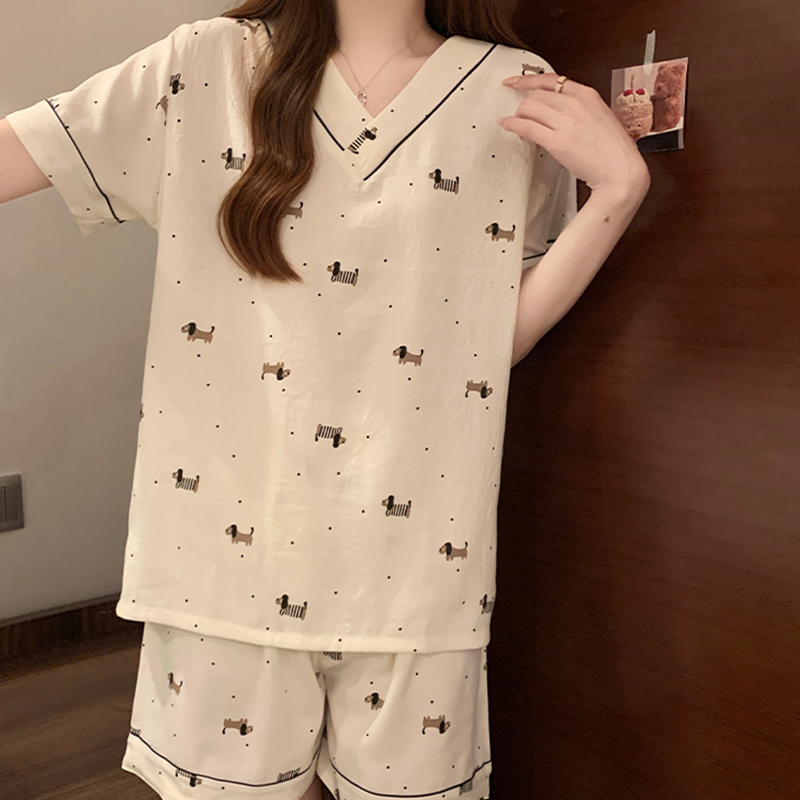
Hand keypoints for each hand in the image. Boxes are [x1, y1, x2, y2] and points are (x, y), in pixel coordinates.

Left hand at [497, 72, 649, 195]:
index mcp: (587, 95)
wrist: (620, 171)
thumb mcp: (600, 116)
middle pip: (536, 95)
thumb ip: (579, 108)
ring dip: (518, 116)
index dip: (528, 80)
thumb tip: (557, 110)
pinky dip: (512, 124)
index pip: (551, 79)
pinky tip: (506, 125)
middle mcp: (575, 104)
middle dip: (524, 105)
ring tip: (518, 125)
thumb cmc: (613, 149)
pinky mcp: (558, 142)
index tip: (515, 81)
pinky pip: (527, 127)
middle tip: (521, 116)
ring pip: (529, 108)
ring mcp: (566, 122)